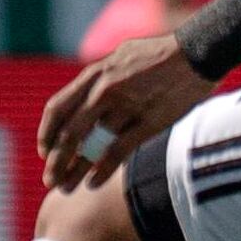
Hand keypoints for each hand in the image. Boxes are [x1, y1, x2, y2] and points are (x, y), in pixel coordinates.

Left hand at [37, 36, 214, 191]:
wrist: (196, 52)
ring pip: (91, 147)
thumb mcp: (119, 57)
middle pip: (69, 134)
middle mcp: (103, 91)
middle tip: (50, 180)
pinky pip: (118, 151)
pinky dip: (103, 170)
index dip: (47, 133)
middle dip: (56, 161)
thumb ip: (100, 78)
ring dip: (75, 171)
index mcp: (94, 75)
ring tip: (67, 188)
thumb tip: (86, 97)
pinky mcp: (148, 121)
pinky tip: (93, 183)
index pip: (57, 108)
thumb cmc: (159, 54)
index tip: (44, 151)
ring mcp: (125, 107)